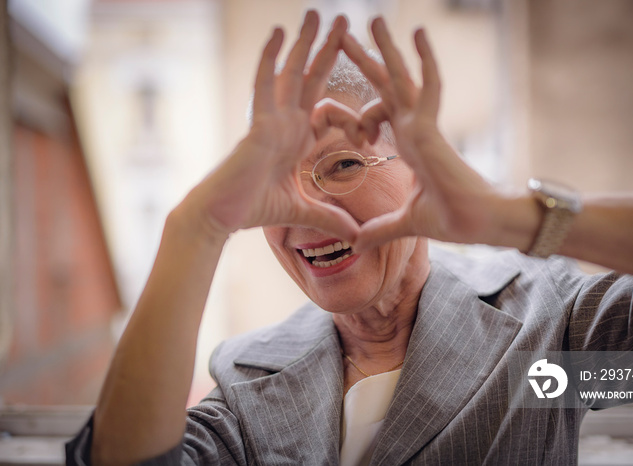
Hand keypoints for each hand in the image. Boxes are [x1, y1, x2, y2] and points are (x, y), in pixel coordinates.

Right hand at [182, 12, 361, 242]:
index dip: (353, 116)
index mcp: (298, 139)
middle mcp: (286, 123)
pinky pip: (263, 84)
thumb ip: (331, 218)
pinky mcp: (257, 124)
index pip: (330, 111)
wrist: (223, 217)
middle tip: (345, 19)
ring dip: (304, 42)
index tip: (369, 135)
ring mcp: (271, 120)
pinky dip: (269, 57)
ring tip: (317, 13)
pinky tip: (278, 32)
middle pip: (311, 78)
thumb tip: (357, 236)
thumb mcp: (304, 212)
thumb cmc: (254, 209)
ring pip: (291, 73)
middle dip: (329, 49)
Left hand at [342, 19, 509, 251]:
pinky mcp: (431, 128)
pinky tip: (417, 32)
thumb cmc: (451, 219)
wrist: (476, 224)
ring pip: (400, 79)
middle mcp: (413, 129)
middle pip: (384, 87)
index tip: (349, 131)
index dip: (358, 116)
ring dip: (386, 50)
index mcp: (406, 144)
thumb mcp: (404, 222)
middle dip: (364, 61)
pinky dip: (424, 60)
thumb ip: (379, 229)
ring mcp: (422, 126)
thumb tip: (356, 244)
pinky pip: (428, 86)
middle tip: (343, 36)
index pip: (377, 113)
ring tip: (373, 20)